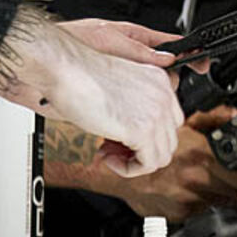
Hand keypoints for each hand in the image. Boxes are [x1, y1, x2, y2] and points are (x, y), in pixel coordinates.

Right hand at [7, 15, 182, 175]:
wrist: (66, 68)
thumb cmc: (80, 74)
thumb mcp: (118, 86)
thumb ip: (134, 104)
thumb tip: (134, 132)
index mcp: (160, 80)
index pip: (170, 122)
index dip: (145, 136)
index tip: (121, 137)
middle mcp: (164, 94)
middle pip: (168, 140)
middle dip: (140, 150)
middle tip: (111, 147)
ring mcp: (157, 111)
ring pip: (162, 156)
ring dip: (134, 161)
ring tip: (108, 152)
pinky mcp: (143, 129)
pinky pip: (148, 164)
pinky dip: (128, 168)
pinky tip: (107, 156)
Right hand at [106, 107, 236, 220]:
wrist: (119, 170)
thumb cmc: (148, 145)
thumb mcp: (184, 125)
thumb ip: (213, 120)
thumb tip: (232, 116)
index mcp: (202, 157)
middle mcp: (196, 181)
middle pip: (233, 195)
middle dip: (235, 188)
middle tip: (232, 181)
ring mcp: (186, 200)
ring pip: (216, 203)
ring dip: (215, 194)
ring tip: (203, 182)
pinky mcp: (177, 214)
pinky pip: (198, 211)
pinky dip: (197, 202)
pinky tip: (187, 189)